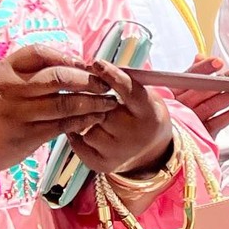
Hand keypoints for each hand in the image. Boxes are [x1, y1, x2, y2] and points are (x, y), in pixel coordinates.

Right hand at [0, 44, 120, 175]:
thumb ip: (23, 72)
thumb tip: (66, 63)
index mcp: (2, 71)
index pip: (41, 53)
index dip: (67, 57)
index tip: (84, 64)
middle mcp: (10, 90)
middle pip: (59, 77)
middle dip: (87, 79)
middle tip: (104, 83)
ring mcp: (19, 114)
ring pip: (66, 103)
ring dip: (93, 102)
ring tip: (109, 102)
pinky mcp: (27, 136)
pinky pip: (63, 125)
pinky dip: (83, 120)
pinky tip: (95, 118)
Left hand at [68, 57, 175, 177]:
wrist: (151, 152)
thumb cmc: (141, 114)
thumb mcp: (144, 96)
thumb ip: (123, 83)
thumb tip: (91, 67)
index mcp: (150, 113)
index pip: (130, 91)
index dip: (112, 76)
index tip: (96, 63)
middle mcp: (136, 135)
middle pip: (102, 109)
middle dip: (94, 100)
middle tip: (94, 95)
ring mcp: (119, 153)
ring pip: (86, 126)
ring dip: (86, 119)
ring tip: (98, 118)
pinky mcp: (103, 164)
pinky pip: (78, 142)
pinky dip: (78, 134)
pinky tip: (88, 129)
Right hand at [172, 56, 228, 135]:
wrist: (168, 140)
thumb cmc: (176, 110)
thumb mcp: (181, 89)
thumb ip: (192, 73)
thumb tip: (200, 56)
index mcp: (172, 92)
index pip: (188, 77)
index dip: (203, 69)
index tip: (218, 62)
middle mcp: (178, 105)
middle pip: (201, 91)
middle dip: (222, 81)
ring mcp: (187, 121)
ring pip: (209, 107)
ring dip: (228, 97)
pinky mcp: (197, 135)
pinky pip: (214, 125)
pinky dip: (228, 117)